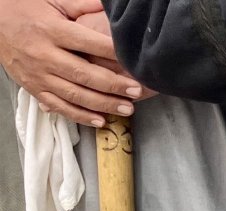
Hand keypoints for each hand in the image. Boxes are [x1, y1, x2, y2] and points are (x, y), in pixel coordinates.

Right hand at [0, 0, 144, 127]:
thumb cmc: (26, 9)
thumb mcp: (51, 1)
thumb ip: (80, 5)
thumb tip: (109, 6)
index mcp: (51, 29)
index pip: (86, 42)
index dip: (110, 52)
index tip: (132, 61)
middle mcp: (44, 54)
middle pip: (84, 74)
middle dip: (113, 85)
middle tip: (136, 91)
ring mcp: (38, 75)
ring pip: (75, 94)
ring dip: (103, 104)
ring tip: (127, 109)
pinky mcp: (34, 89)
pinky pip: (60, 107)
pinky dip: (81, 116)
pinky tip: (101, 121)